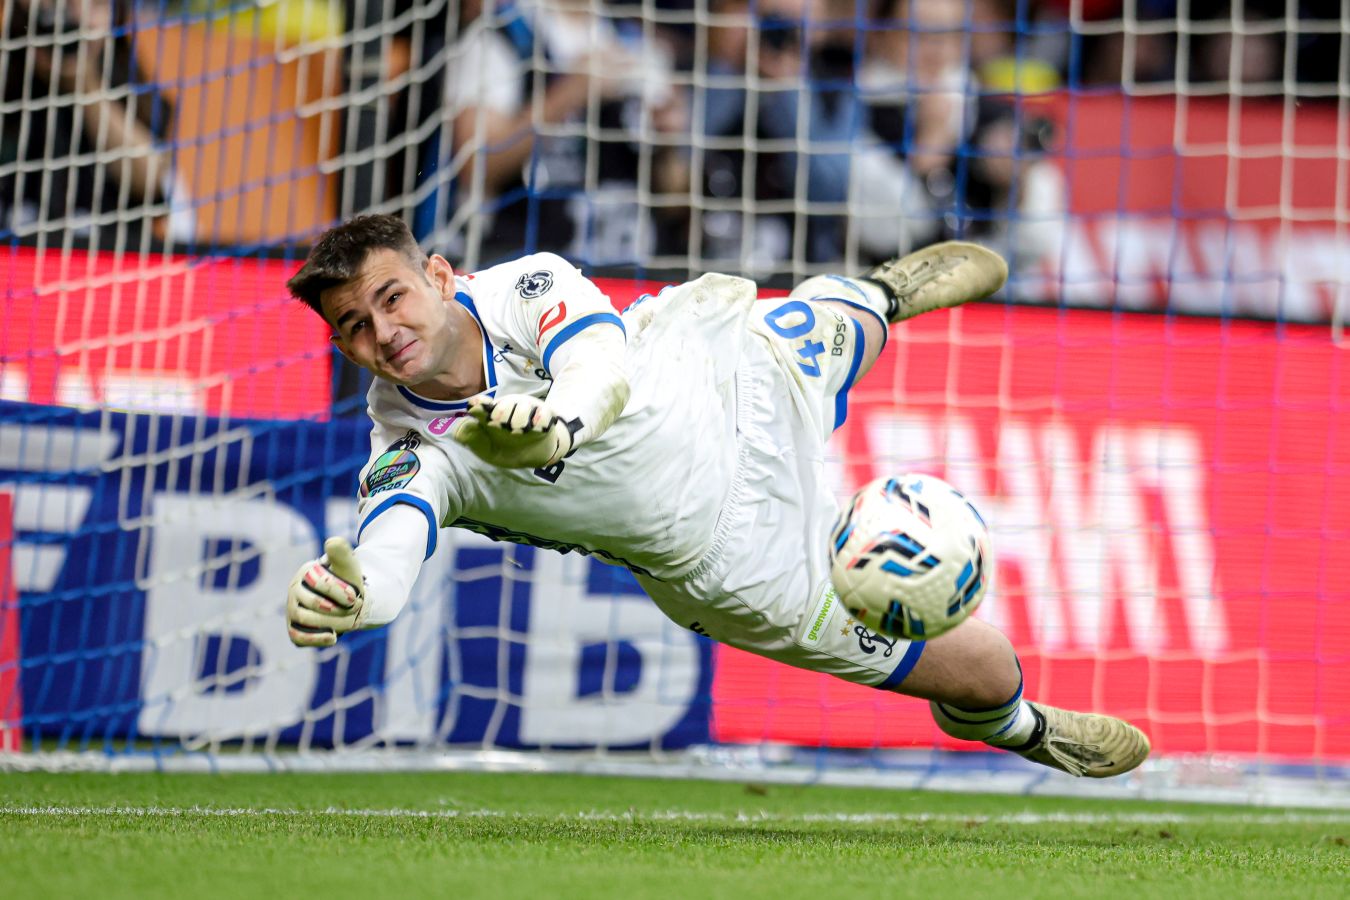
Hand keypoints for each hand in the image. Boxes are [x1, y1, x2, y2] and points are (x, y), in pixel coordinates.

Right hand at [286, 537, 365, 647]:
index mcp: (306, 572)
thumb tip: (331, 543)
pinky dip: (315, 640)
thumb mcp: (348, 565)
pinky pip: (298, 638)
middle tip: (356, 609)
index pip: (321, 583)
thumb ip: (342, 552)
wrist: (348, 602)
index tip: (356, 596)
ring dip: (333, 624)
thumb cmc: (347, 582)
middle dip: (340, 609)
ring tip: (350, 623)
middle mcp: (294, 591)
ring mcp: (292, 610)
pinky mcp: (294, 628)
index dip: (342, 592)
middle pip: (314, 604)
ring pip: (306, 620)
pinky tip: (334, 638)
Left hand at [452, 394, 572, 468]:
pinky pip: (542, 412)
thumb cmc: (508, 449)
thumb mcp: (488, 450)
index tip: (475, 408)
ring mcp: (527, 409)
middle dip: (500, 416)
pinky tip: (536, 429)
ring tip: (519, 432)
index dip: (479, 404)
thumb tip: (459, 433)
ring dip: (519, 421)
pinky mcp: (544, 413)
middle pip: (503, 404)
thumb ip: (475, 441)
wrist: (536, 454)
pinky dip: (538, 421)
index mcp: (492, 414)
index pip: (482, 404)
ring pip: (522, 407)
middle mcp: (509, 408)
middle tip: (502, 428)